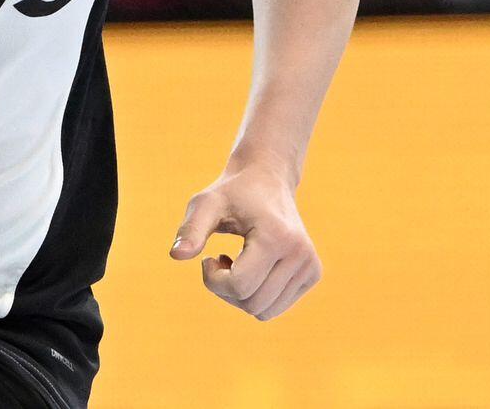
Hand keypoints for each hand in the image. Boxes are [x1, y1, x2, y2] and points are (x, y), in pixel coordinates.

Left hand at [170, 165, 320, 320]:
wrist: (267, 177)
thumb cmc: (232, 192)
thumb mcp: (205, 204)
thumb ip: (191, 229)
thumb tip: (176, 255)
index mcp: (278, 237)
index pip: (240, 285)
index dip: (213, 279)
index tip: (207, 258)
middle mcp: (301, 254)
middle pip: (252, 304)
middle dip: (225, 289)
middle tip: (219, 261)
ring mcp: (311, 266)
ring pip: (264, 312)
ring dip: (240, 295)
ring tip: (235, 263)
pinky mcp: (313, 273)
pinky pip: (275, 307)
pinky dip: (256, 296)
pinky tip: (252, 268)